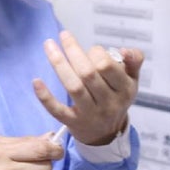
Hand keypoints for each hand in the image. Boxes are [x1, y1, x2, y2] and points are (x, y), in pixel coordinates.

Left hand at [32, 30, 143, 145]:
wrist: (106, 134)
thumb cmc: (116, 98)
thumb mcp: (131, 80)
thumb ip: (134, 61)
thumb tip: (124, 50)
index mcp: (124, 89)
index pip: (107, 66)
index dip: (96, 52)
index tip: (91, 50)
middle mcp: (108, 102)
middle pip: (88, 73)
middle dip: (74, 51)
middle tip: (63, 35)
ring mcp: (90, 114)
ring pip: (73, 87)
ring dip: (59, 63)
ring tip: (49, 44)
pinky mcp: (73, 123)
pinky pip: (58, 110)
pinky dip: (45, 96)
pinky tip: (36, 81)